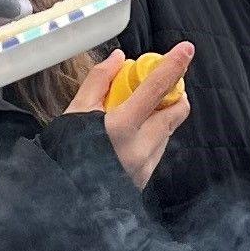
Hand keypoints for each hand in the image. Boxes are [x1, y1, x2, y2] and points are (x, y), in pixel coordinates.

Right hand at [71, 40, 195, 187]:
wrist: (63, 201)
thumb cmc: (64, 153)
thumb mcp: (76, 113)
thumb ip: (99, 81)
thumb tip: (119, 58)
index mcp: (121, 128)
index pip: (156, 89)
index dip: (173, 66)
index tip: (186, 49)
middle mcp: (140, 148)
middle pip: (176, 110)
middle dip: (172, 93)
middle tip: (153, 86)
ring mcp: (146, 166)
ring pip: (168, 129)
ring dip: (160, 115)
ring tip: (132, 115)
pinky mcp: (147, 178)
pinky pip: (159, 148)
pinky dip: (151, 135)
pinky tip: (128, 138)